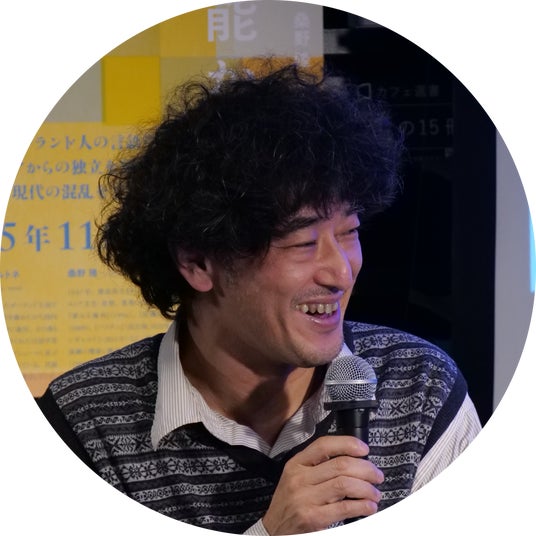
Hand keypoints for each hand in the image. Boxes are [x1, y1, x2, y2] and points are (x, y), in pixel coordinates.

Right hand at [262, 435, 383, 534]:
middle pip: (340, 465)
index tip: (364, 449)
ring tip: (375, 493)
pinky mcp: (313, 518)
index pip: (323, 445)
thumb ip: (316, 467)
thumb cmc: (289, 503)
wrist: (273, 531)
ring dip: (366, 488)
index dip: (347, 443)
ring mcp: (305, 498)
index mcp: (296, 464)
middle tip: (377, 475)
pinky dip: (362, 506)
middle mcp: (299, 478)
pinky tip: (369, 506)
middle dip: (365, 469)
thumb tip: (351, 459)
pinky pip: (345, 507)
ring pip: (345, 484)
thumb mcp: (295, 478)